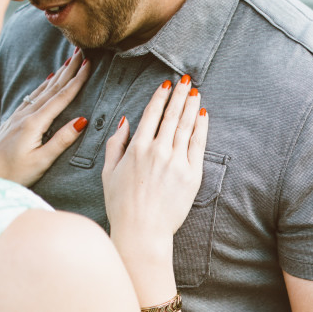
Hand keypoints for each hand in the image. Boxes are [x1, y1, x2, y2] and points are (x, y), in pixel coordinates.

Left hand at [0, 48, 91, 185]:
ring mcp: (18, 115)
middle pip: (52, 88)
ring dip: (58, 75)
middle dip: (68, 70)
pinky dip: (44, 86)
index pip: (61, 97)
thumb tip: (81, 120)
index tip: (88, 65)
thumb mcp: (42, 160)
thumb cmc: (14, 173)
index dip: (76, 81)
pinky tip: (48, 81)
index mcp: (35, 123)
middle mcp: (26, 114)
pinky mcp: (14, 120)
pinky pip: (33, 97)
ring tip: (69, 61)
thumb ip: (61, 140)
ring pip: (42, 90)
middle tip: (82, 52)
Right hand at [102, 75, 207, 256]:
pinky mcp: (192, 176)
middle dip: (179, 95)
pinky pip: (198, 145)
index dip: (160, 97)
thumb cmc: (122, 205)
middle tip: (185, 80)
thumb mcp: (109, 172)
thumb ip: (116, 144)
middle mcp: (158, 151)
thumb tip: (125, 121)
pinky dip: (201, 128)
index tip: (166, 85)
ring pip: (186, 127)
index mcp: (137, 148)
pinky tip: (203, 115)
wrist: (142, 231)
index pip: (151, 114)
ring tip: (195, 93)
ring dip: (191, 107)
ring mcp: (177, 163)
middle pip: (172, 116)